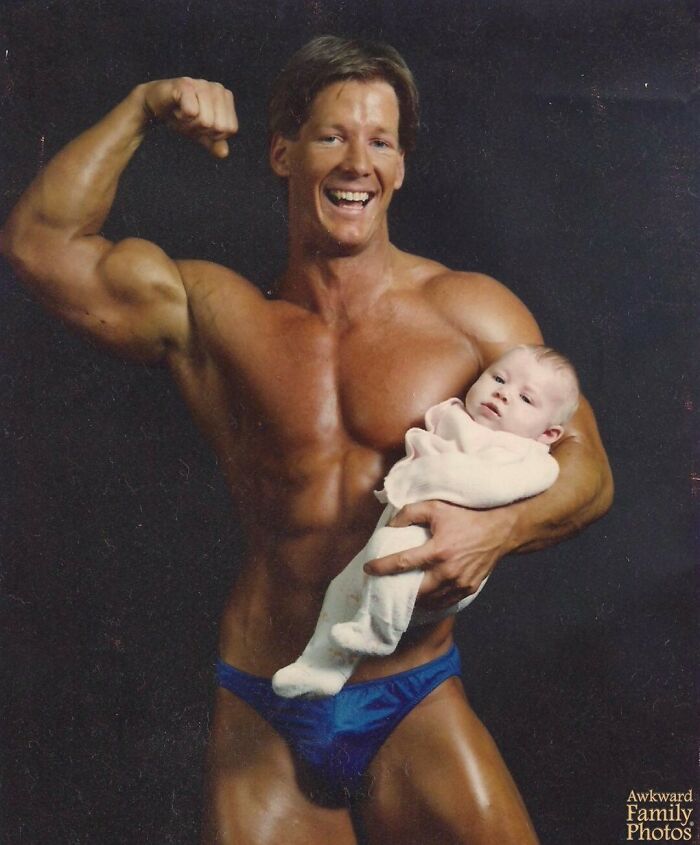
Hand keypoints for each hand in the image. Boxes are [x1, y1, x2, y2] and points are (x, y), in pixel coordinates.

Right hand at [140, 78, 237, 158]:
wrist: (156, 106)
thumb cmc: (182, 117)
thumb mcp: (201, 133)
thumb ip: (215, 144)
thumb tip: (224, 153)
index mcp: (226, 98)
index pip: (230, 129)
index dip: (213, 134)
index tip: (200, 124)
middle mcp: (218, 89)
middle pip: (219, 126)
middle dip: (201, 130)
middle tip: (189, 120)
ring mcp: (202, 84)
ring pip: (206, 121)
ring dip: (190, 125)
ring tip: (182, 114)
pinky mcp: (186, 84)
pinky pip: (191, 112)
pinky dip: (181, 117)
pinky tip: (176, 109)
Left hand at [363, 501, 516, 611]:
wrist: (500, 530)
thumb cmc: (466, 516)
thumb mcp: (436, 506)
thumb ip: (410, 513)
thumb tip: (391, 526)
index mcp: (438, 550)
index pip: (403, 562)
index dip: (382, 567)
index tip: (368, 569)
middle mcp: (449, 571)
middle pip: (416, 591)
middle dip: (398, 591)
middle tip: (384, 588)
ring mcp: (460, 583)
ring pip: (430, 600)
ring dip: (414, 599)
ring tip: (402, 594)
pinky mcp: (469, 589)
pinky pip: (446, 602)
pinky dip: (432, 602)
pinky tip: (423, 597)